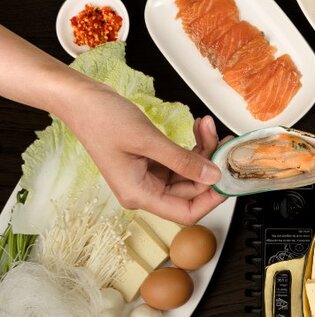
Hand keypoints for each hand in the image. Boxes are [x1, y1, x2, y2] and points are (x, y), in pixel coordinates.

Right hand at [63, 83, 225, 223]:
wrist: (79, 98)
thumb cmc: (100, 118)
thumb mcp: (148, 139)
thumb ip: (183, 161)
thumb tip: (213, 175)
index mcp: (139, 194)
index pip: (186, 212)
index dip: (211, 199)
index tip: (228, 178)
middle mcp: (144, 190)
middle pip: (191, 190)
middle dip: (209, 165)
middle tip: (222, 141)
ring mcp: (147, 176)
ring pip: (188, 173)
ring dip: (203, 151)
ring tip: (208, 126)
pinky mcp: (151, 162)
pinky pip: (180, 160)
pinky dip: (192, 146)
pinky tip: (199, 128)